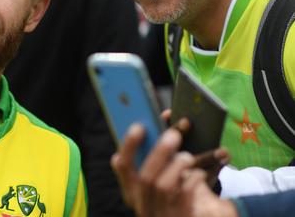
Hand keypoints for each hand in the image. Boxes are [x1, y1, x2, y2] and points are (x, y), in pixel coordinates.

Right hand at [111, 124, 237, 216]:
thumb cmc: (171, 197)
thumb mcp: (158, 181)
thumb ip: (156, 158)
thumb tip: (166, 116)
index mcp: (131, 191)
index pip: (123, 166)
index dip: (129, 146)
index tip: (139, 126)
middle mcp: (142, 204)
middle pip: (146, 176)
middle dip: (160, 153)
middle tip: (174, 134)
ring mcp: (160, 213)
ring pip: (164, 186)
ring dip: (177, 167)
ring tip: (187, 157)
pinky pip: (185, 197)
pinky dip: (192, 181)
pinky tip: (199, 174)